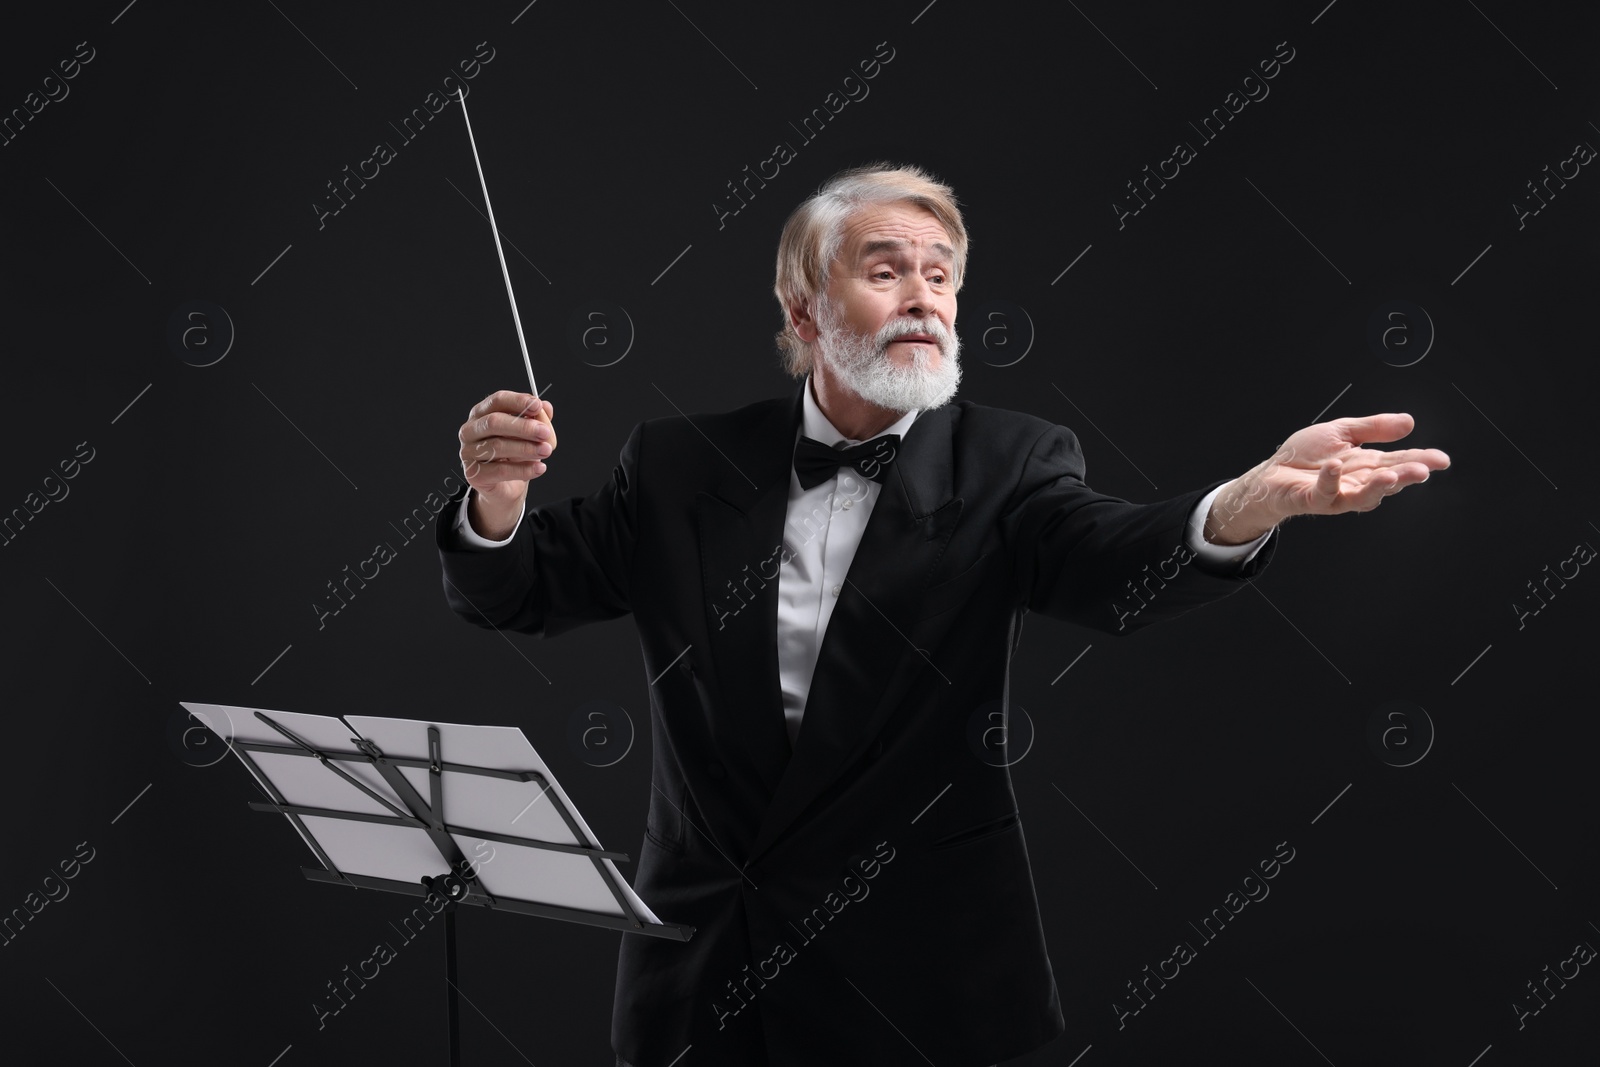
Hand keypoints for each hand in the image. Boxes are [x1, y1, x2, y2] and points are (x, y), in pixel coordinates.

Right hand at [457, 390, 555, 538]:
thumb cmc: (514, 455)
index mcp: (481, 413)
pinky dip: (523, 469)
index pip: (497, 401)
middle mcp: (470, 431)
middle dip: (523, 427)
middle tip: (545, 432)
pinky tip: (539, 468)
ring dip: (526, 448)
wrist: (505, 487)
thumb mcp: (528, 434)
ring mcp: (468, 453)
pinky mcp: (474, 474)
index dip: (518, 401)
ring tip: (546, 450)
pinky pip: (501, 470)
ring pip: (497, 446)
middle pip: (494, 422)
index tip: (538, 406)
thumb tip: (546, 407)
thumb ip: (537, 419)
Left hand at [1206, 413, 1449, 544]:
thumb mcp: (1342, 432)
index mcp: (1366, 465)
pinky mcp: (1313, 499)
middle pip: (1387, 480)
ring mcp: (1336, 494)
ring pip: (1363, 496)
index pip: (1399, 461)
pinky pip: (1325, 493)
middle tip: (1423, 470)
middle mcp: (1356, 482)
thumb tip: (1410, 422)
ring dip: (1378, 486)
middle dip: (1406, 476)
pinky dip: (1330, 480)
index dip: (1421, 460)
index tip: (1441, 459)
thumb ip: (1373, 427)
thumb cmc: (1304, 456)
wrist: (1270, 474)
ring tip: (1391, 475)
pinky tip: (1335, 466)